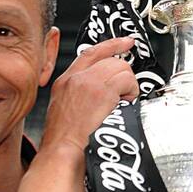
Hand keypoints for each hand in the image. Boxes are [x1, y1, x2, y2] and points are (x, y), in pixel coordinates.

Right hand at [40, 37, 137, 155]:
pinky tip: (125, 105)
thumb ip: (79, 96)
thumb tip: (102, 93)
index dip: (112, 45)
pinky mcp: (101, 91)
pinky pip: (126, 81)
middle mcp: (76, 77)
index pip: (91, 53)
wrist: (61, 150)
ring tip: (123, 102)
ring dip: (128, 85)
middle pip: (111, 60)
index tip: (127, 42)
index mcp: (65, 80)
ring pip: (121, 68)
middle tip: (125, 93)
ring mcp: (88, 82)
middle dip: (124, 75)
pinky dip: (131, 92)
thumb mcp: (64, 110)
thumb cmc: (63, 140)